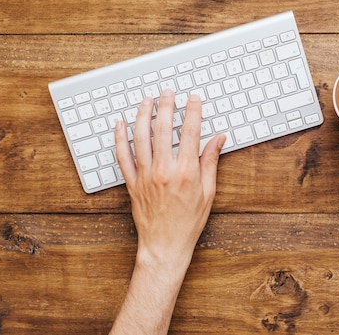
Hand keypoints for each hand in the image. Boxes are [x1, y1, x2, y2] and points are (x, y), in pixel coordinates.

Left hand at [115, 90, 225, 266]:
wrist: (165, 246)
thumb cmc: (188, 222)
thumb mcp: (208, 192)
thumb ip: (210, 162)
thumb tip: (218, 139)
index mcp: (186, 172)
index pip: (191, 133)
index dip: (192, 112)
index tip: (193, 99)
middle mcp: (164, 171)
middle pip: (163, 130)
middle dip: (166, 107)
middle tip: (168, 92)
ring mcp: (145, 176)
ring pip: (141, 138)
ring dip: (143, 116)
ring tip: (147, 100)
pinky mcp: (132, 183)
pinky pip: (123, 156)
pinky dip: (120, 139)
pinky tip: (120, 124)